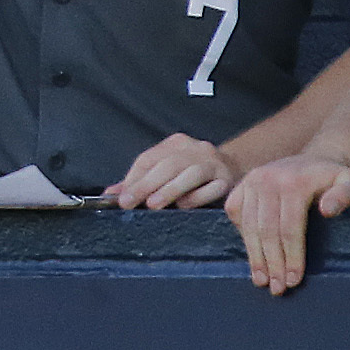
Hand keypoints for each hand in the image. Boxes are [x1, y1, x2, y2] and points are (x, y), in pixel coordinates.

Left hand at [106, 132, 240, 209]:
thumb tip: (112, 193)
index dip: (133, 178)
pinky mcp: (228, 180)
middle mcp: (195, 149)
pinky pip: (213, 188)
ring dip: (170, 189)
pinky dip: (198, 197)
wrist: (237, 168)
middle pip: (167, 165)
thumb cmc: (195, 171)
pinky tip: (184, 205)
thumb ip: (141, 179)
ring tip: (153, 204)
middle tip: (129, 202)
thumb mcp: (168, 169)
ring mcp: (214, 164)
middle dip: (146, 185)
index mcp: (176, 143)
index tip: (121, 197)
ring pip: (190, 174)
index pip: (150, 158)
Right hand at [225, 154, 349, 294]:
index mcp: (294, 182)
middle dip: (272, 263)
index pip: (289, 228)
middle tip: (277, 288)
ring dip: (254, 256)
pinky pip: (234, 211)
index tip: (294, 280)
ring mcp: (252, 180)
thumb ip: (345, 195)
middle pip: (267, 230)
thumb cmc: (336, 179)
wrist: (318, 158)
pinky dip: (240, 233)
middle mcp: (268, 179)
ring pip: (248, 225)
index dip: (292, 257)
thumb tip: (327, 211)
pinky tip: (252, 252)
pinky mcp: (242, 183)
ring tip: (261, 280)